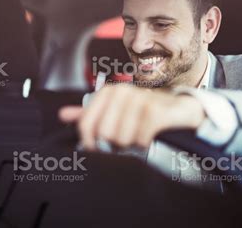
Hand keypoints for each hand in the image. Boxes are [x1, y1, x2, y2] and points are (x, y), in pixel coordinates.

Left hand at [58, 84, 205, 149]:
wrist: (179, 110)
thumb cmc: (144, 113)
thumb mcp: (116, 111)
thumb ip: (90, 114)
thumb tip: (62, 114)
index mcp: (108, 92)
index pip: (86, 125)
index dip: (90, 143)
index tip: (99, 149)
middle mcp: (122, 91)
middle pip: (104, 134)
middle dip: (115, 145)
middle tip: (126, 142)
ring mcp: (139, 99)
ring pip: (121, 138)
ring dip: (131, 145)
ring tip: (138, 138)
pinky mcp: (155, 110)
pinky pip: (139, 139)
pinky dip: (144, 144)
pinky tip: (148, 139)